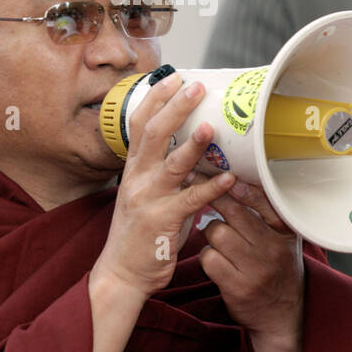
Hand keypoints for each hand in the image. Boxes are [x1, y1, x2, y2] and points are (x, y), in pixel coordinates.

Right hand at [93, 73, 237, 298]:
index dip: (155, 99)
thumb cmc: (141, 233)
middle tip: (196, 87)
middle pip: (153, 133)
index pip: (138, 124)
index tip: (172, 78)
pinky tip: (229, 179)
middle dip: (175, 107)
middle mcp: (136, 178)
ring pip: (170, 164)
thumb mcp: (146, 195)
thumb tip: (194, 151)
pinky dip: (211, 188)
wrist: (123, 273)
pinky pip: (190, 200)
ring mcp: (147, 199)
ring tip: (212, 127)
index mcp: (132, 169)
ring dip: (192, 144)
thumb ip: (166, 173)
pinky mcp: (161, 221)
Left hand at [198, 181, 303, 351]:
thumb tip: (237, 180)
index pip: (262, 200)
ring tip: (218, 239)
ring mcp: (255, 269)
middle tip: (197, 186)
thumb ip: (267, 212)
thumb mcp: (283, 238)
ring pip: (216, 233)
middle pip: (234, 212)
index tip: (222, 172)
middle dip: (213, 197)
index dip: (238, 185)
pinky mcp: (237, 287)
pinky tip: (215, 260)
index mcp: (285, 231)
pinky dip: (206, 256)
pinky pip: (209, 258)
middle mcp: (272, 248)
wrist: (282, 314)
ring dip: (210, 233)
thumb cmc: (277, 266)